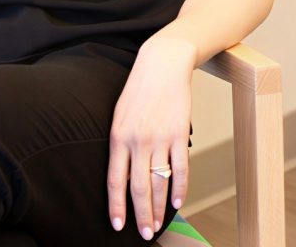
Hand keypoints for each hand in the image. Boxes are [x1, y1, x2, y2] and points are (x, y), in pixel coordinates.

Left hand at [107, 37, 194, 238]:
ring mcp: (159, 138)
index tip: (118, 225)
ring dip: (159, 208)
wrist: (161, 64)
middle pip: (138, 187)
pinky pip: (180, 168)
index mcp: (118, 136)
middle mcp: (137, 140)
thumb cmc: (138, 90)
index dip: (116, 205)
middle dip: (141, 215)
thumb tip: (121, 175)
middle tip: (144, 234)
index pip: (115, 179)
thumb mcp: (119, 114)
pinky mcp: (178, 134)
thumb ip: (120, 144)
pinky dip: (179, 188)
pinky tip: (177, 202)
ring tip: (158, 224)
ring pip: (159, 182)